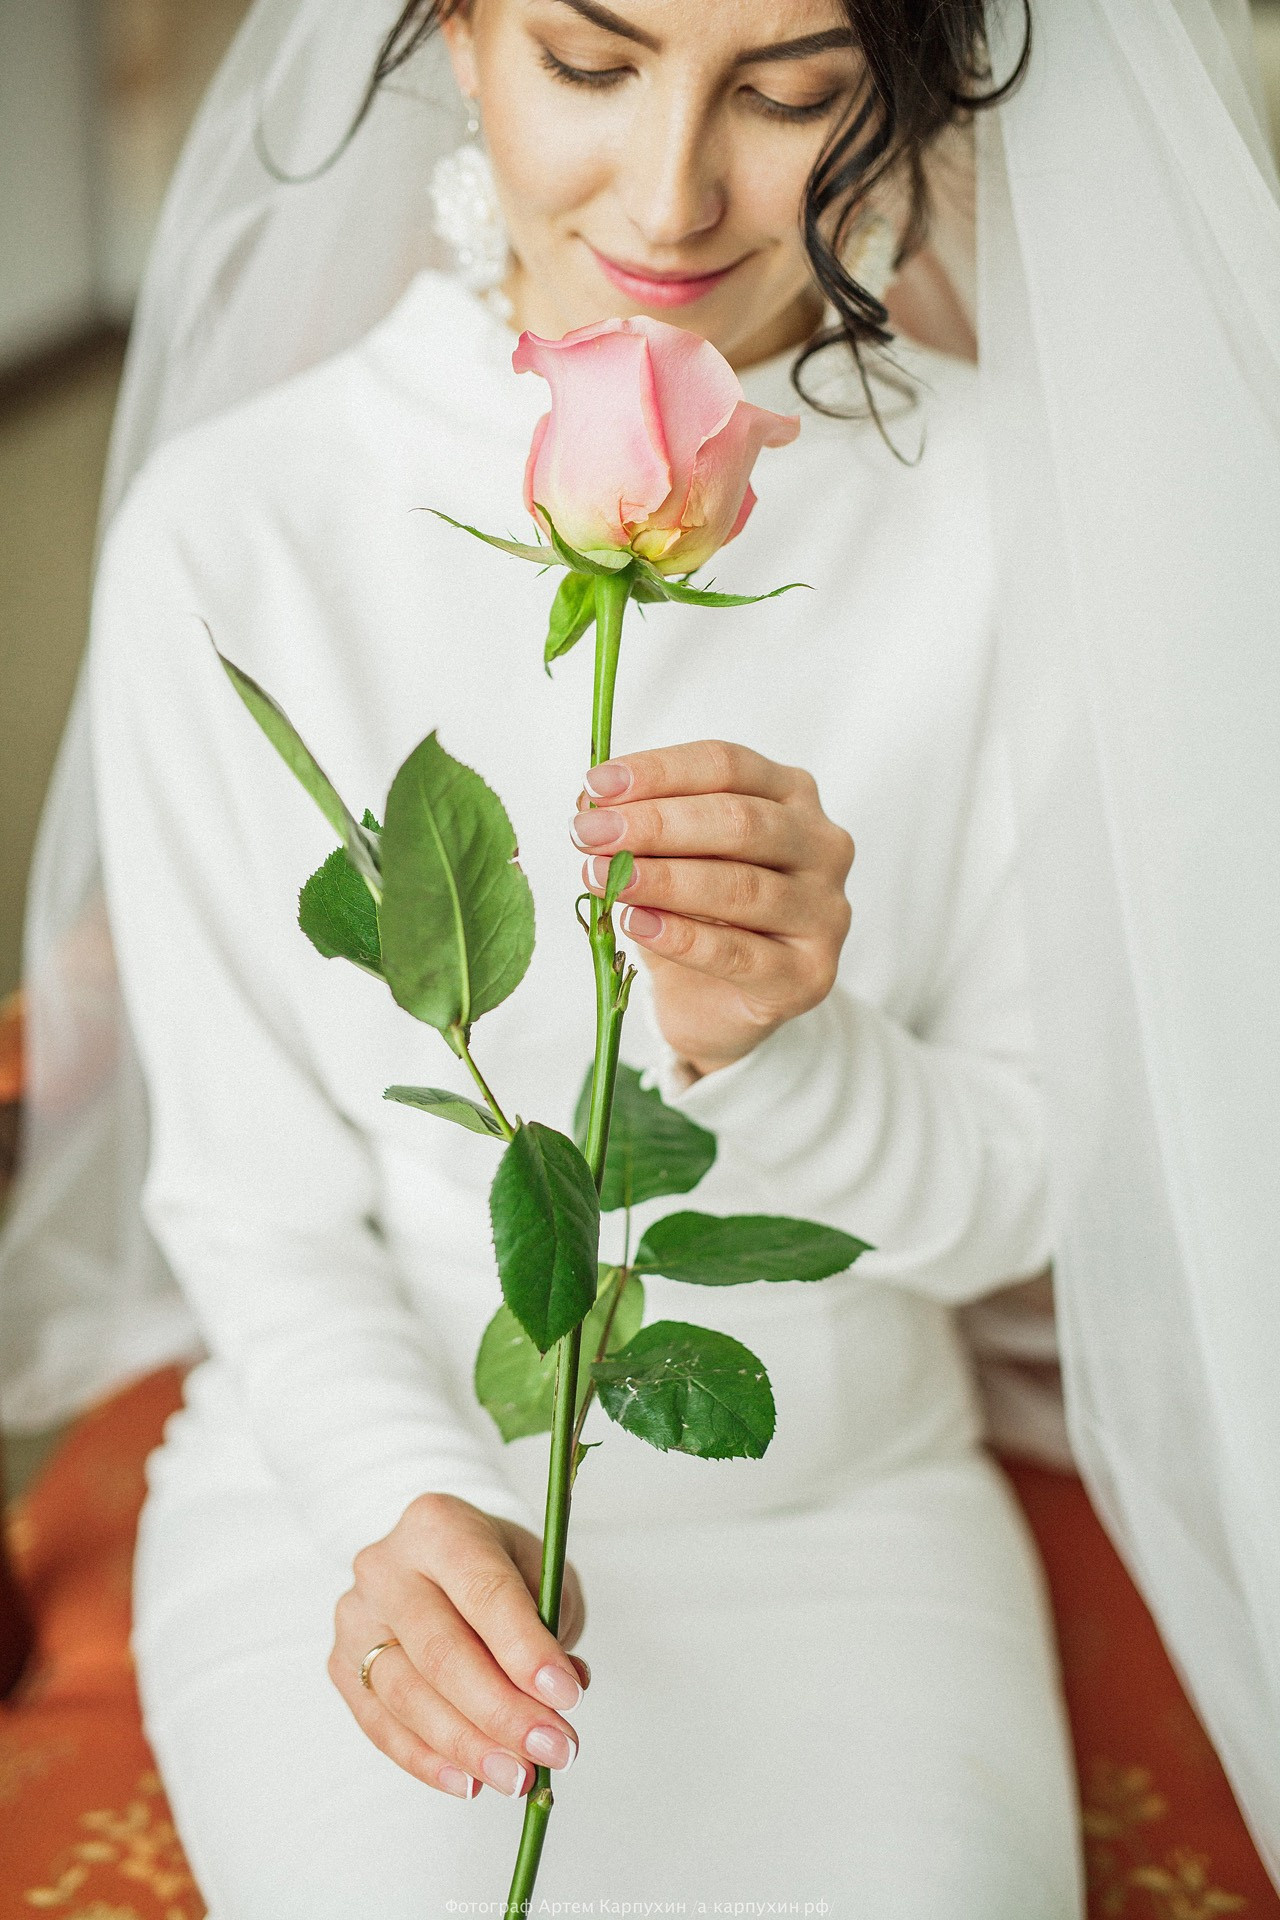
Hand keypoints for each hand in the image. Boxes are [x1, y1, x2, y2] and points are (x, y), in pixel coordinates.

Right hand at [330, 1495, 588, 1800]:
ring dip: (469, 1747)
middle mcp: (386, 1566)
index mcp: (439, 1525)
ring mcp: (356, 1616)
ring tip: (519, 1777)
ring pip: (408, 1697)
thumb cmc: (496, 1565)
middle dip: (503, 1712)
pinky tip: (470, 1782)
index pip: (484, 1592)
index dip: (526, 1649)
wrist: (436, 1556)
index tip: (567, 1696)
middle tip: (554, 1749)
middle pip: (442, 1652)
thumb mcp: (537, 1569)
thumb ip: (550, 1624)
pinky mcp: (342, 1664)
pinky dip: (429, 1761)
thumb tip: (556, 1699)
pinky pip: (382, 1727)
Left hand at [574, 741, 853, 1075]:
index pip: (727, 766)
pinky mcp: (808, 975)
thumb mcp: (668, 859)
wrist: (714, 1007)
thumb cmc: (694, 916)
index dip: (660, 772)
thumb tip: (592, 807)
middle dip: (656, 825)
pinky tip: (636, 924)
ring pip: (742, 887)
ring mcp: (824, 912)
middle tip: (589, 835)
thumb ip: (641, 829)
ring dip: (663, 879)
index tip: (595, 787)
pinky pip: (740, 953)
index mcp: (791, 796)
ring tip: (603, 879)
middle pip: (740, 821)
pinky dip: (682, 937)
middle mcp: (821, 846)